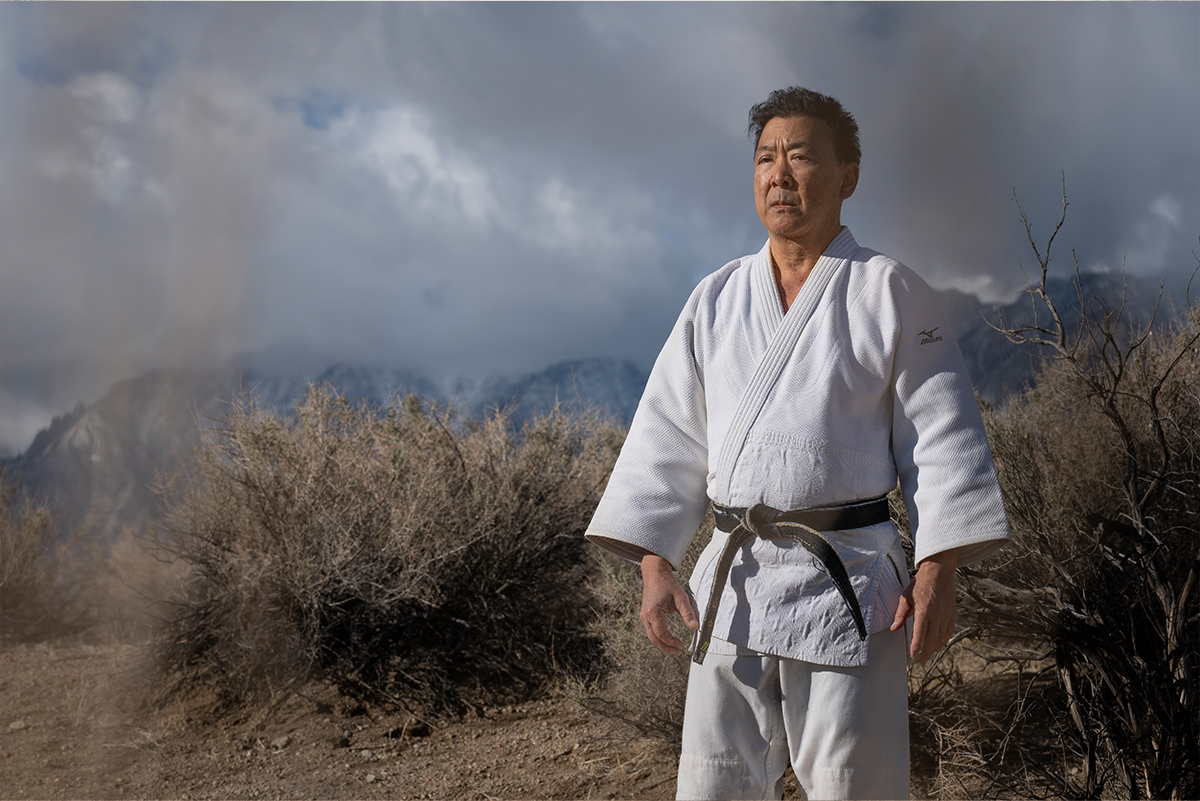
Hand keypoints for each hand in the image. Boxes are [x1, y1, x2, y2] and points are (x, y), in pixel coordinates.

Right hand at [639, 553, 699, 654]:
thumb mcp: (681, 597)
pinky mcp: (645, 615)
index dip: (671, 642)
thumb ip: (688, 613)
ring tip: (674, 647)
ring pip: (651, 636)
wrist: (655, 573)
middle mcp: (646, 616)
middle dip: (666, 647)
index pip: (661, 634)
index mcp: (653, 612)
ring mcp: (644, 616)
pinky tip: (668, 638)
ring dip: (662, 643)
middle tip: (677, 652)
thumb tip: (695, 627)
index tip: (681, 645)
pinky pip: (651, 630)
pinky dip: (659, 637)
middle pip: (654, 639)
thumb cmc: (667, 583)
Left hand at [890, 549, 957, 663]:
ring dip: (934, 648)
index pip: (920, 634)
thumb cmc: (920, 583)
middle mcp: (937, 615)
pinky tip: (938, 645)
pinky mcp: (952, 614)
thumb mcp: (906, 596)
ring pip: (941, 637)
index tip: (913, 656)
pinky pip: (948, 631)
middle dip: (926, 653)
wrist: (939, 571)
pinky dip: (943, 640)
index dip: (917, 647)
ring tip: (927, 655)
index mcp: (924, 610)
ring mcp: (946, 615)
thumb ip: (901, 614)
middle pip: (932, 640)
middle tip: (920, 662)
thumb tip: (894, 628)